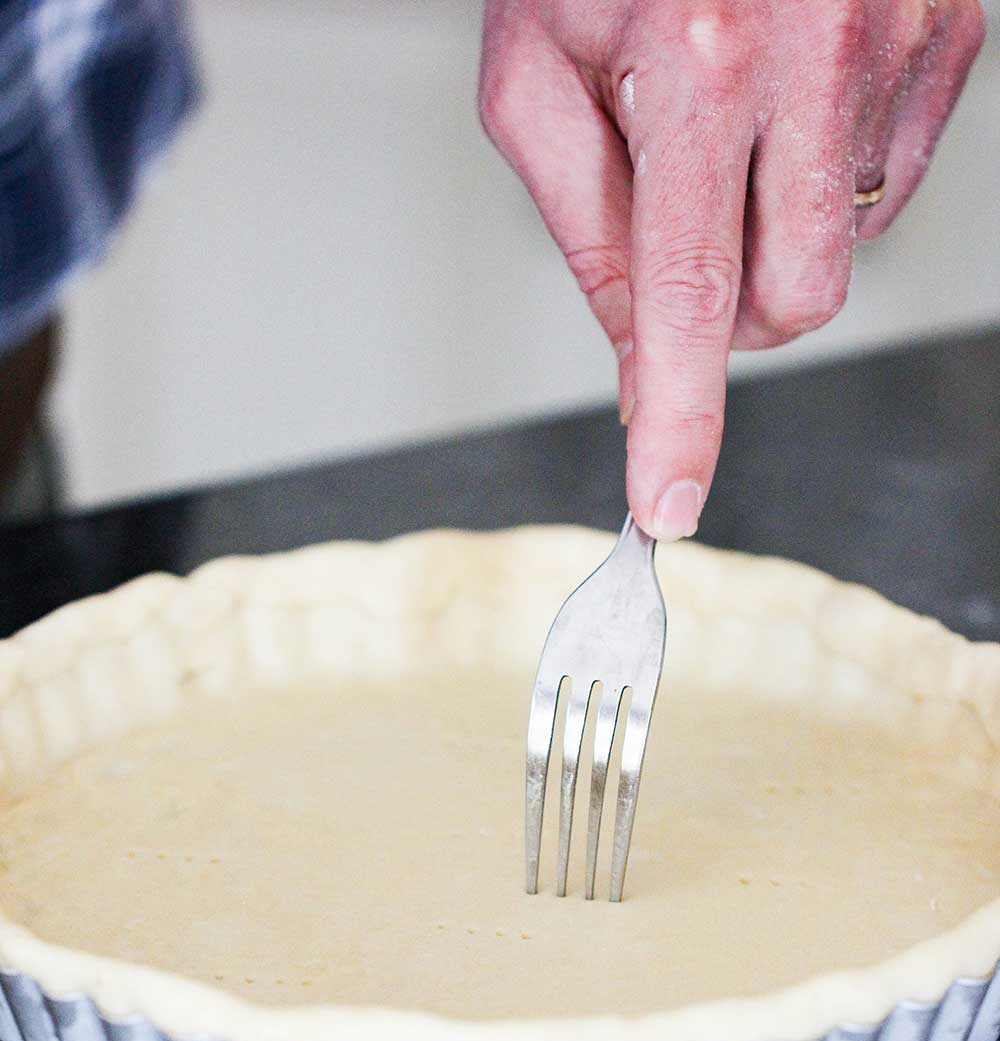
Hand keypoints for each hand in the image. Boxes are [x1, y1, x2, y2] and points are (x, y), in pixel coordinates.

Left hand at [480, 0, 984, 538]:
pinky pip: (894, 177)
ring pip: (849, 248)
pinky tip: (796, 98)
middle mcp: (815, 59)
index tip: (669, 501)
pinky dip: (833, 172)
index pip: (689, 294)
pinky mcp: (952, 34)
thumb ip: (578, 218)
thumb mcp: (535, 60)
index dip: (679, 414)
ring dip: (782, 235)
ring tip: (739, 131)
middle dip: (737, 318)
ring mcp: (900, 45)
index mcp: (698, 65)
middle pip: (794, 300)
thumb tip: (632, 346)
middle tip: (692, 257)